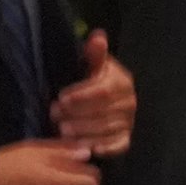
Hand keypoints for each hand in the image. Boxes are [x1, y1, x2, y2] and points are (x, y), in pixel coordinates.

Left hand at [53, 31, 134, 155]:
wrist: (101, 101)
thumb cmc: (90, 80)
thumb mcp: (91, 65)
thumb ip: (93, 54)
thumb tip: (98, 36)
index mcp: (122, 82)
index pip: (104, 91)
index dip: (82, 96)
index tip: (61, 97)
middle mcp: (130, 102)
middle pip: (105, 112)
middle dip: (78, 115)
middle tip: (55, 115)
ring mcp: (129, 122)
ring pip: (107, 130)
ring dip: (84, 132)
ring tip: (62, 131)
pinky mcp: (125, 139)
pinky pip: (116, 146)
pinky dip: (101, 147)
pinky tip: (83, 147)